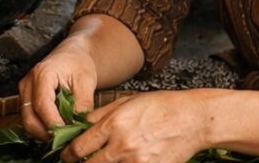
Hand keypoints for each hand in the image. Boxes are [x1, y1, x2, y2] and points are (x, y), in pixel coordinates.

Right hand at [18, 35, 99, 140]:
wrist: (71, 55)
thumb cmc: (78, 64)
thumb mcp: (86, 81)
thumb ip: (82, 104)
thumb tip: (79, 127)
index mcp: (42, 74)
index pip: (42, 105)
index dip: (54, 124)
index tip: (69, 136)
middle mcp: (28, 84)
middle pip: (29, 118)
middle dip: (48, 133)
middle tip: (68, 140)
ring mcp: (24, 92)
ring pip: (28, 123)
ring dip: (45, 134)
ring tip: (64, 136)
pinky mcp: (26, 100)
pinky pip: (30, 120)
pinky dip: (43, 129)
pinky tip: (58, 129)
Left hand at [61, 90, 209, 162]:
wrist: (192, 119)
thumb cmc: (160, 106)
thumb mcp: (125, 102)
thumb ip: (99, 115)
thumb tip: (78, 125)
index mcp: (113, 124)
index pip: (78, 147)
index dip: (67, 155)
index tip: (66, 156)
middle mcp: (122, 145)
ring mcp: (137, 161)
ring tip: (99, 162)